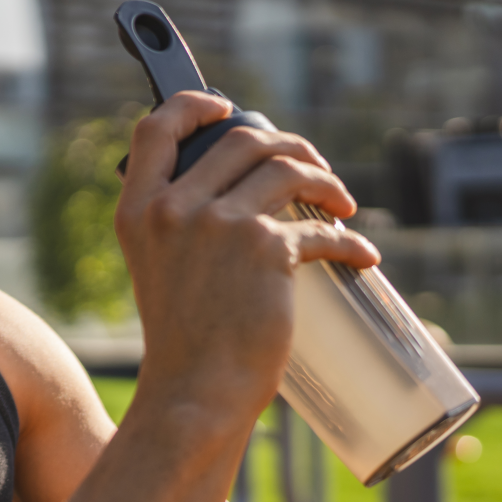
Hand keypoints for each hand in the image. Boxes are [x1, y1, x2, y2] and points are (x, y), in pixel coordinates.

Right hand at [114, 91, 377, 419]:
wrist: (194, 395)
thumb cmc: (183, 345)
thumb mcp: (160, 272)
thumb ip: (180, 229)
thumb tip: (241, 199)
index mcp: (138, 211)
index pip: (156, 129)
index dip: (194, 106)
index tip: (226, 108)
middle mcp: (173, 209)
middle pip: (242, 139)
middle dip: (289, 145)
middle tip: (314, 168)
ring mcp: (219, 225)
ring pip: (288, 168)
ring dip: (327, 181)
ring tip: (344, 205)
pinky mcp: (266, 249)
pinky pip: (322, 229)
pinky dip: (351, 241)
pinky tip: (363, 255)